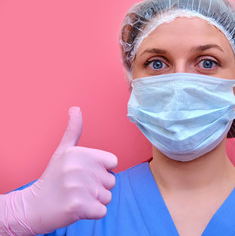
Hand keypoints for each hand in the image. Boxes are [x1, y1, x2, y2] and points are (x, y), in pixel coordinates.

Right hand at [0, 107, 117, 234]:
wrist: (33, 207)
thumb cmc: (53, 178)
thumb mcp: (63, 152)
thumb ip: (73, 131)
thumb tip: (76, 108)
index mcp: (79, 153)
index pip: (113, 162)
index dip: (102, 170)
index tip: (85, 173)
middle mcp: (78, 167)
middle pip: (111, 181)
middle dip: (98, 187)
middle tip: (77, 188)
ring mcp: (77, 187)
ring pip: (107, 197)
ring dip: (95, 201)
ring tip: (76, 197)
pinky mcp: (78, 206)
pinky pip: (102, 211)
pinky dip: (93, 213)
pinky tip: (77, 209)